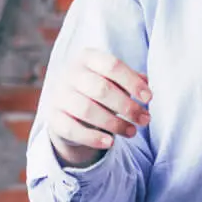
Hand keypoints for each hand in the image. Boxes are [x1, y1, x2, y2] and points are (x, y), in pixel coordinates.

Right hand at [46, 49, 151, 167]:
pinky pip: (72, 130)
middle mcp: (70, 74)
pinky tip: (111, 143)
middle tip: (145, 119)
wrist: (69, 109)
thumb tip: (146, 83)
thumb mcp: (115, 80)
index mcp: (88, 58)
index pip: (112, 65)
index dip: (132, 82)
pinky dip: (93, 138)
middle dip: (127, 106)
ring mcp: (59, 96)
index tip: (148, 98)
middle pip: (101, 89)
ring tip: (133, 132)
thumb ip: (132, 80)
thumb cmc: (101, 90)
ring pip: (87, 110)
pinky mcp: (54, 119)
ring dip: (114, 124)